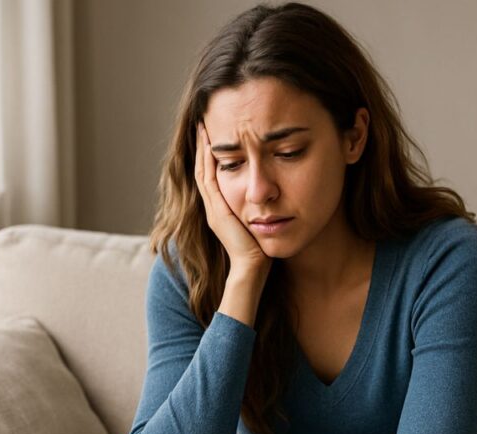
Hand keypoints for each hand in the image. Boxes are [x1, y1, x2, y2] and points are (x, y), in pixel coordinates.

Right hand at [194, 123, 271, 274]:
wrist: (252, 267)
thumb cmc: (261, 248)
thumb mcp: (258, 221)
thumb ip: (260, 207)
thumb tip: (274, 193)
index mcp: (221, 209)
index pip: (212, 175)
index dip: (210, 154)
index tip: (213, 134)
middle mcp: (213, 206)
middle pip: (203, 169)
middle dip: (203, 146)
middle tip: (203, 122)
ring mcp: (213, 208)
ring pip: (202, 171)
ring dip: (202, 148)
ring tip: (203, 127)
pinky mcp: (217, 210)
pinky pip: (208, 180)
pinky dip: (207, 161)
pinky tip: (210, 145)